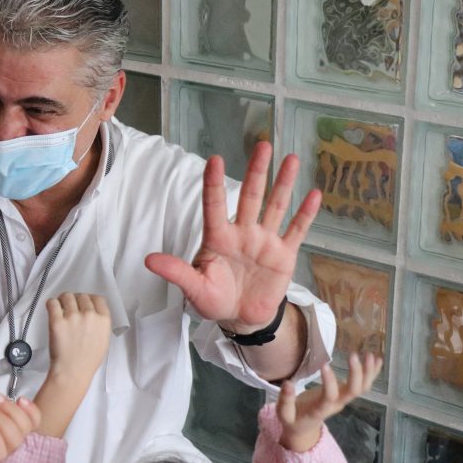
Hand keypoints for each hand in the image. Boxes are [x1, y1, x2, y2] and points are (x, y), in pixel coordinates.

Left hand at [46, 292, 111, 385]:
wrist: (73, 372)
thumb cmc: (88, 360)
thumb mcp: (104, 340)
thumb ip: (100, 323)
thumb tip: (92, 312)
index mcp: (103, 320)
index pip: (97, 298)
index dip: (89, 300)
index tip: (83, 304)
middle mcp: (89, 315)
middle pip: (81, 296)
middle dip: (75, 301)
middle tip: (70, 310)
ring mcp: (73, 317)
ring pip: (66, 296)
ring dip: (63, 301)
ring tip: (60, 309)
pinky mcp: (57, 321)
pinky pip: (52, 302)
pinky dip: (51, 304)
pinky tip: (52, 310)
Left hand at [144, 142, 320, 332]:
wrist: (241, 318)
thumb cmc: (214, 299)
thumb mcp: (194, 288)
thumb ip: (176, 272)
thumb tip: (148, 260)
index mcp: (218, 238)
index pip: (214, 206)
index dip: (214, 184)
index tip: (214, 159)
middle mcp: (243, 232)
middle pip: (251, 196)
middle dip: (256, 171)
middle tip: (262, 144)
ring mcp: (265, 241)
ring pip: (275, 206)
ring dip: (283, 183)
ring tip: (291, 158)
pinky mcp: (284, 254)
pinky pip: (296, 230)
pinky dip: (305, 214)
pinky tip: (314, 193)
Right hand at [277, 352, 382, 452]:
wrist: (304, 429)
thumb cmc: (293, 420)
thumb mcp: (284, 414)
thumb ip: (285, 400)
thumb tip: (287, 383)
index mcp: (321, 409)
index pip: (330, 396)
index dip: (329, 382)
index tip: (323, 364)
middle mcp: (336, 404)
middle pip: (353, 391)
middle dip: (357, 374)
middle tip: (353, 355)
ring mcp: (343, 399)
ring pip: (362, 388)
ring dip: (369, 372)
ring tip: (371, 355)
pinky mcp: (345, 394)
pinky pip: (362, 385)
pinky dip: (372, 373)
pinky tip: (378, 360)